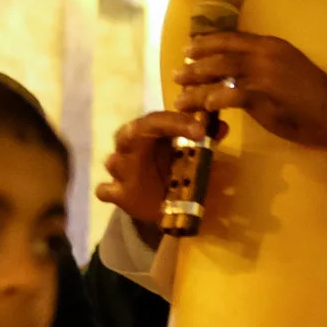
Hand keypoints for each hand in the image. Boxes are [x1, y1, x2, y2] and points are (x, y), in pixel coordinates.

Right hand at [97, 111, 204, 247]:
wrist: (165, 205)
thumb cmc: (176, 172)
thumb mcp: (193, 157)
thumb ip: (205, 142)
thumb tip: (222, 125)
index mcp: (149, 134)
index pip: (156, 120)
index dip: (176, 122)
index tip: (200, 131)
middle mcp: (130, 148)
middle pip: (126, 133)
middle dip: (138, 132)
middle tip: (150, 138)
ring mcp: (121, 171)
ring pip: (114, 161)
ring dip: (125, 164)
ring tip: (139, 169)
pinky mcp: (116, 194)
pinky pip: (104, 190)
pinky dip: (108, 190)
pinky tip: (118, 193)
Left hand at [174, 34, 326, 158]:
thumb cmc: (315, 94)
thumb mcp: (289, 67)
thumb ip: (265, 65)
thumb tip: (241, 72)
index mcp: (269, 45)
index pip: (230, 38)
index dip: (206, 43)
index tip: (189, 48)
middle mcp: (263, 54)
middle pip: (218, 55)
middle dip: (194, 65)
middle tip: (177, 73)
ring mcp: (261, 74)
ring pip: (217, 74)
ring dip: (195, 86)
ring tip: (180, 96)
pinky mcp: (261, 96)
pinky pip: (227, 96)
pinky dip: (211, 102)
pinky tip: (202, 109)